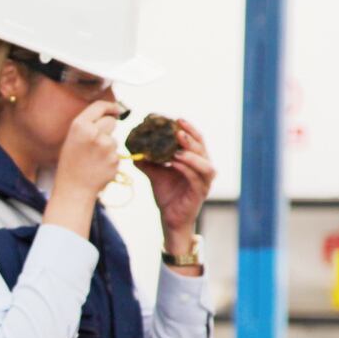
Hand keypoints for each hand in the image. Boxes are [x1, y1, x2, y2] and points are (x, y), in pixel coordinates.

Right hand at [55, 100, 126, 199]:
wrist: (73, 189)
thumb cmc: (71, 164)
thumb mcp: (72, 139)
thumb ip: (88, 125)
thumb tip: (111, 115)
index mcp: (79, 126)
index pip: (99, 106)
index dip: (110, 106)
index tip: (116, 110)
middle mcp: (94, 133)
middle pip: (111, 121)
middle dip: (108, 128)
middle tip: (97, 141)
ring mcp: (106, 147)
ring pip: (114, 140)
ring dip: (108, 147)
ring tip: (93, 160)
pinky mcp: (115, 159)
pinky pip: (116, 154)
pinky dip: (110, 160)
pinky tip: (98, 168)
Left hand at [136, 117, 216, 240]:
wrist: (170, 219)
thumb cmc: (168, 195)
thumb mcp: (156, 175)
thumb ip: (148, 162)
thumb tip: (133, 149)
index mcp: (196, 161)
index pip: (197, 140)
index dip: (189, 129)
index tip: (176, 119)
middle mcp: (204, 168)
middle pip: (203, 148)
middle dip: (191, 137)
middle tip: (177, 129)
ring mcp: (204, 181)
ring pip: (205, 164)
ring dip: (191, 154)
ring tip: (177, 147)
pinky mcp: (200, 193)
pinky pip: (195, 178)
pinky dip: (186, 169)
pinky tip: (174, 163)